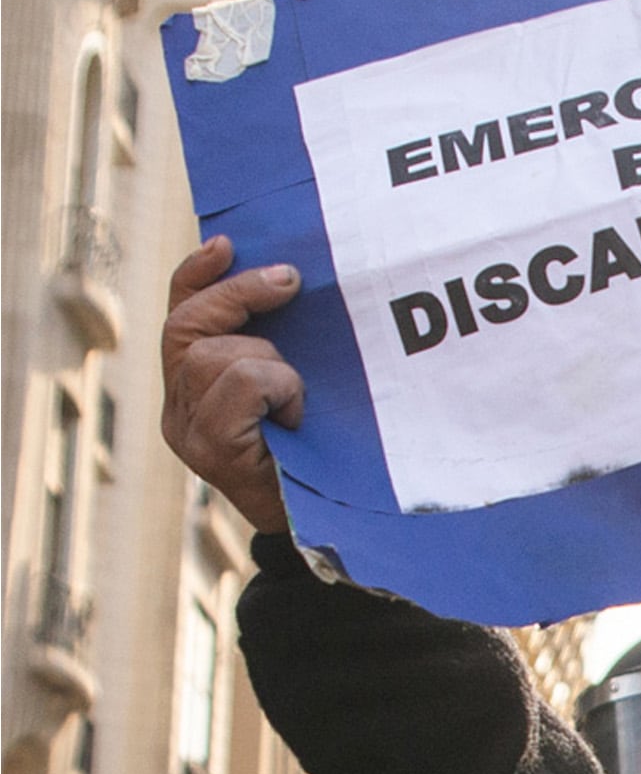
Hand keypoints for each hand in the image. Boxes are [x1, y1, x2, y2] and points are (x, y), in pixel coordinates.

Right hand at [161, 235, 303, 534]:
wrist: (329, 530)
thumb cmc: (322, 458)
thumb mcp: (301, 392)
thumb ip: (282, 352)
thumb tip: (295, 284)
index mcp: (193, 391)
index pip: (180, 316)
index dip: (198, 275)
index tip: (227, 242)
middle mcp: (178, 410)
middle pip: (186, 325)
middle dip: (238, 294)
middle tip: (291, 278)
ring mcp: (187, 431)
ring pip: (211, 353)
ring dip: (269, 360)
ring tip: (297, 394)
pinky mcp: (206, 448)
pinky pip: (236, 381)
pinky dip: (274, 385)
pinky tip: (295, 413)